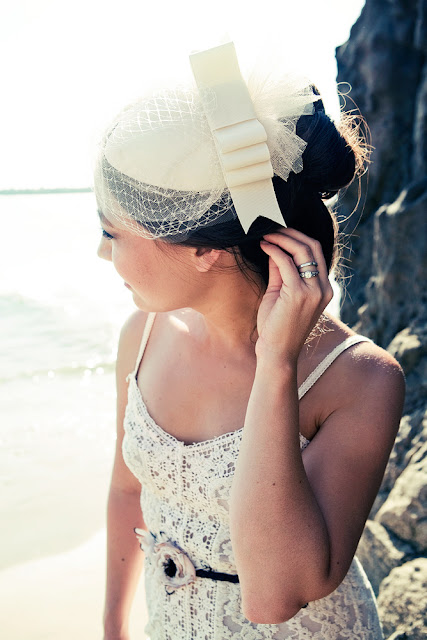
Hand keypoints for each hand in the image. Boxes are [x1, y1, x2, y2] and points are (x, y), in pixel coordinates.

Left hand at [256, 228, 332, 362]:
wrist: (277, 352)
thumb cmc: (277, 327)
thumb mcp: (280, 294)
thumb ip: (280, 272)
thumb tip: (275, 249)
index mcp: (323, 288)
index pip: (316, 253)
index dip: (298, 237)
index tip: (280, 231)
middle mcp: (323, 288)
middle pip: (312, 246)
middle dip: (291, 233)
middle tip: (271, 227)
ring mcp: (313, 290)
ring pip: (301, 250)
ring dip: (282, 238)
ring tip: (265, 234)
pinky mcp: (298, 293)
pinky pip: (286, 262)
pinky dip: (274, 250)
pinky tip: (264, 246)